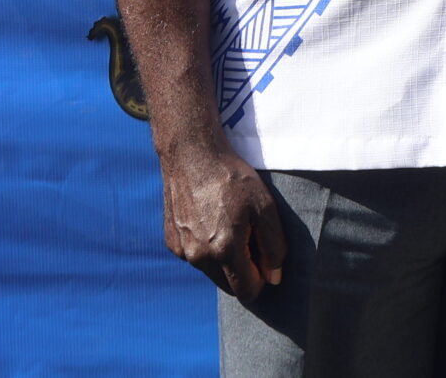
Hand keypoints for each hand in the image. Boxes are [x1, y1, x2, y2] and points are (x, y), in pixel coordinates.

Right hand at [158, 141, 286, 300]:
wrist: (191, 153)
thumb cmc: (232, 177)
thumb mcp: (264, 206)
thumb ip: (273, 245)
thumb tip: (274, 278)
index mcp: (224, 250)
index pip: (247, 291)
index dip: (261, 279)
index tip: (264, 256)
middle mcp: (199, 257)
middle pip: (229, 286)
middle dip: (243, 271)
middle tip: (248, 237)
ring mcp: (182, 251)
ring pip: (211, 273)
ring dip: (223, 260)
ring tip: (228, 224)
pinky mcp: (171, 242)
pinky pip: (195, 257)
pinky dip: (205, 248)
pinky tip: (209, 220)